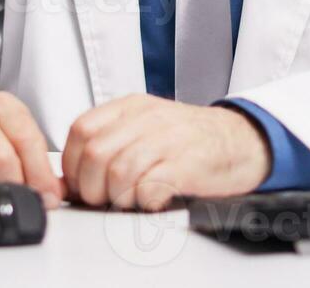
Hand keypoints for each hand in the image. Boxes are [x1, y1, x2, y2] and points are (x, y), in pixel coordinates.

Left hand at [61, 94, 270, 210]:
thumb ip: (108, 145)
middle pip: (96, 154)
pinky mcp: (187, 164)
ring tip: (130, 202)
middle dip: (92, 188)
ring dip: (117, 197)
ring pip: (119, 172)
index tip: (81, 185)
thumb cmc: (189, 140)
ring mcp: (169, 139)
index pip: (81, 130)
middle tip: (105, 200)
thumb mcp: (145, 128)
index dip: (73, 165)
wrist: (241, 141)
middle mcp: (148, 118)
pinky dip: (143, 202)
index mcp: (131, 107)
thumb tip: (68, 182)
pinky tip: (152, 201)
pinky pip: (149, 187)